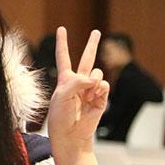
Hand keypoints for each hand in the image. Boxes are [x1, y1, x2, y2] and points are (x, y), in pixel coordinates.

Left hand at [46, 27, 109, 164]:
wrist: (70, 136)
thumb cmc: (60, 117)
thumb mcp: (62, 95)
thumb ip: (76, 82)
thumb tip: (94, 79)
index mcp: (64, 80)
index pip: (63, 57)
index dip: (62, 43)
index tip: (62, 29)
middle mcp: (78, 82)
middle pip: (87, 59)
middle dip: (92, 44)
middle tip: (96, 31)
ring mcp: (91, 90)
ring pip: (97, 73)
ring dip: (94, 80)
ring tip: (88, 92)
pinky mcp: (101, 98)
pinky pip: (104, 85)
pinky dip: (100, 89)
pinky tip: (94, 97)